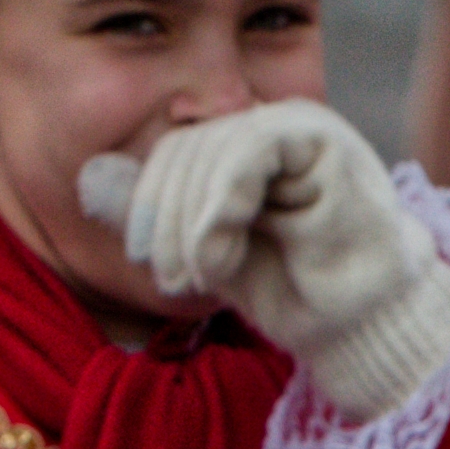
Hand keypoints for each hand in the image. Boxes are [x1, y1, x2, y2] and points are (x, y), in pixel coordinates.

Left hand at [92, 102, 449, 421]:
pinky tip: (221, 252)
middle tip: (170, 278)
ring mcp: (297, 122)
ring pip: (210, 147)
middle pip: (184, 146)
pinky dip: (222, 203)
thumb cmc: (291, 288)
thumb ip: (153, 215)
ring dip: (192, 221)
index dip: (146, 202)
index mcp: (240, 144)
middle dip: (165, 217)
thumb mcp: (203, 252)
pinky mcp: (321, 136)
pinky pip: (249, 149)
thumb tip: (90, 175)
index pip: (172, 151)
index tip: (147, 262)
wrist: (359, 325)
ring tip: (202, 273)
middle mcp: (268, 122)